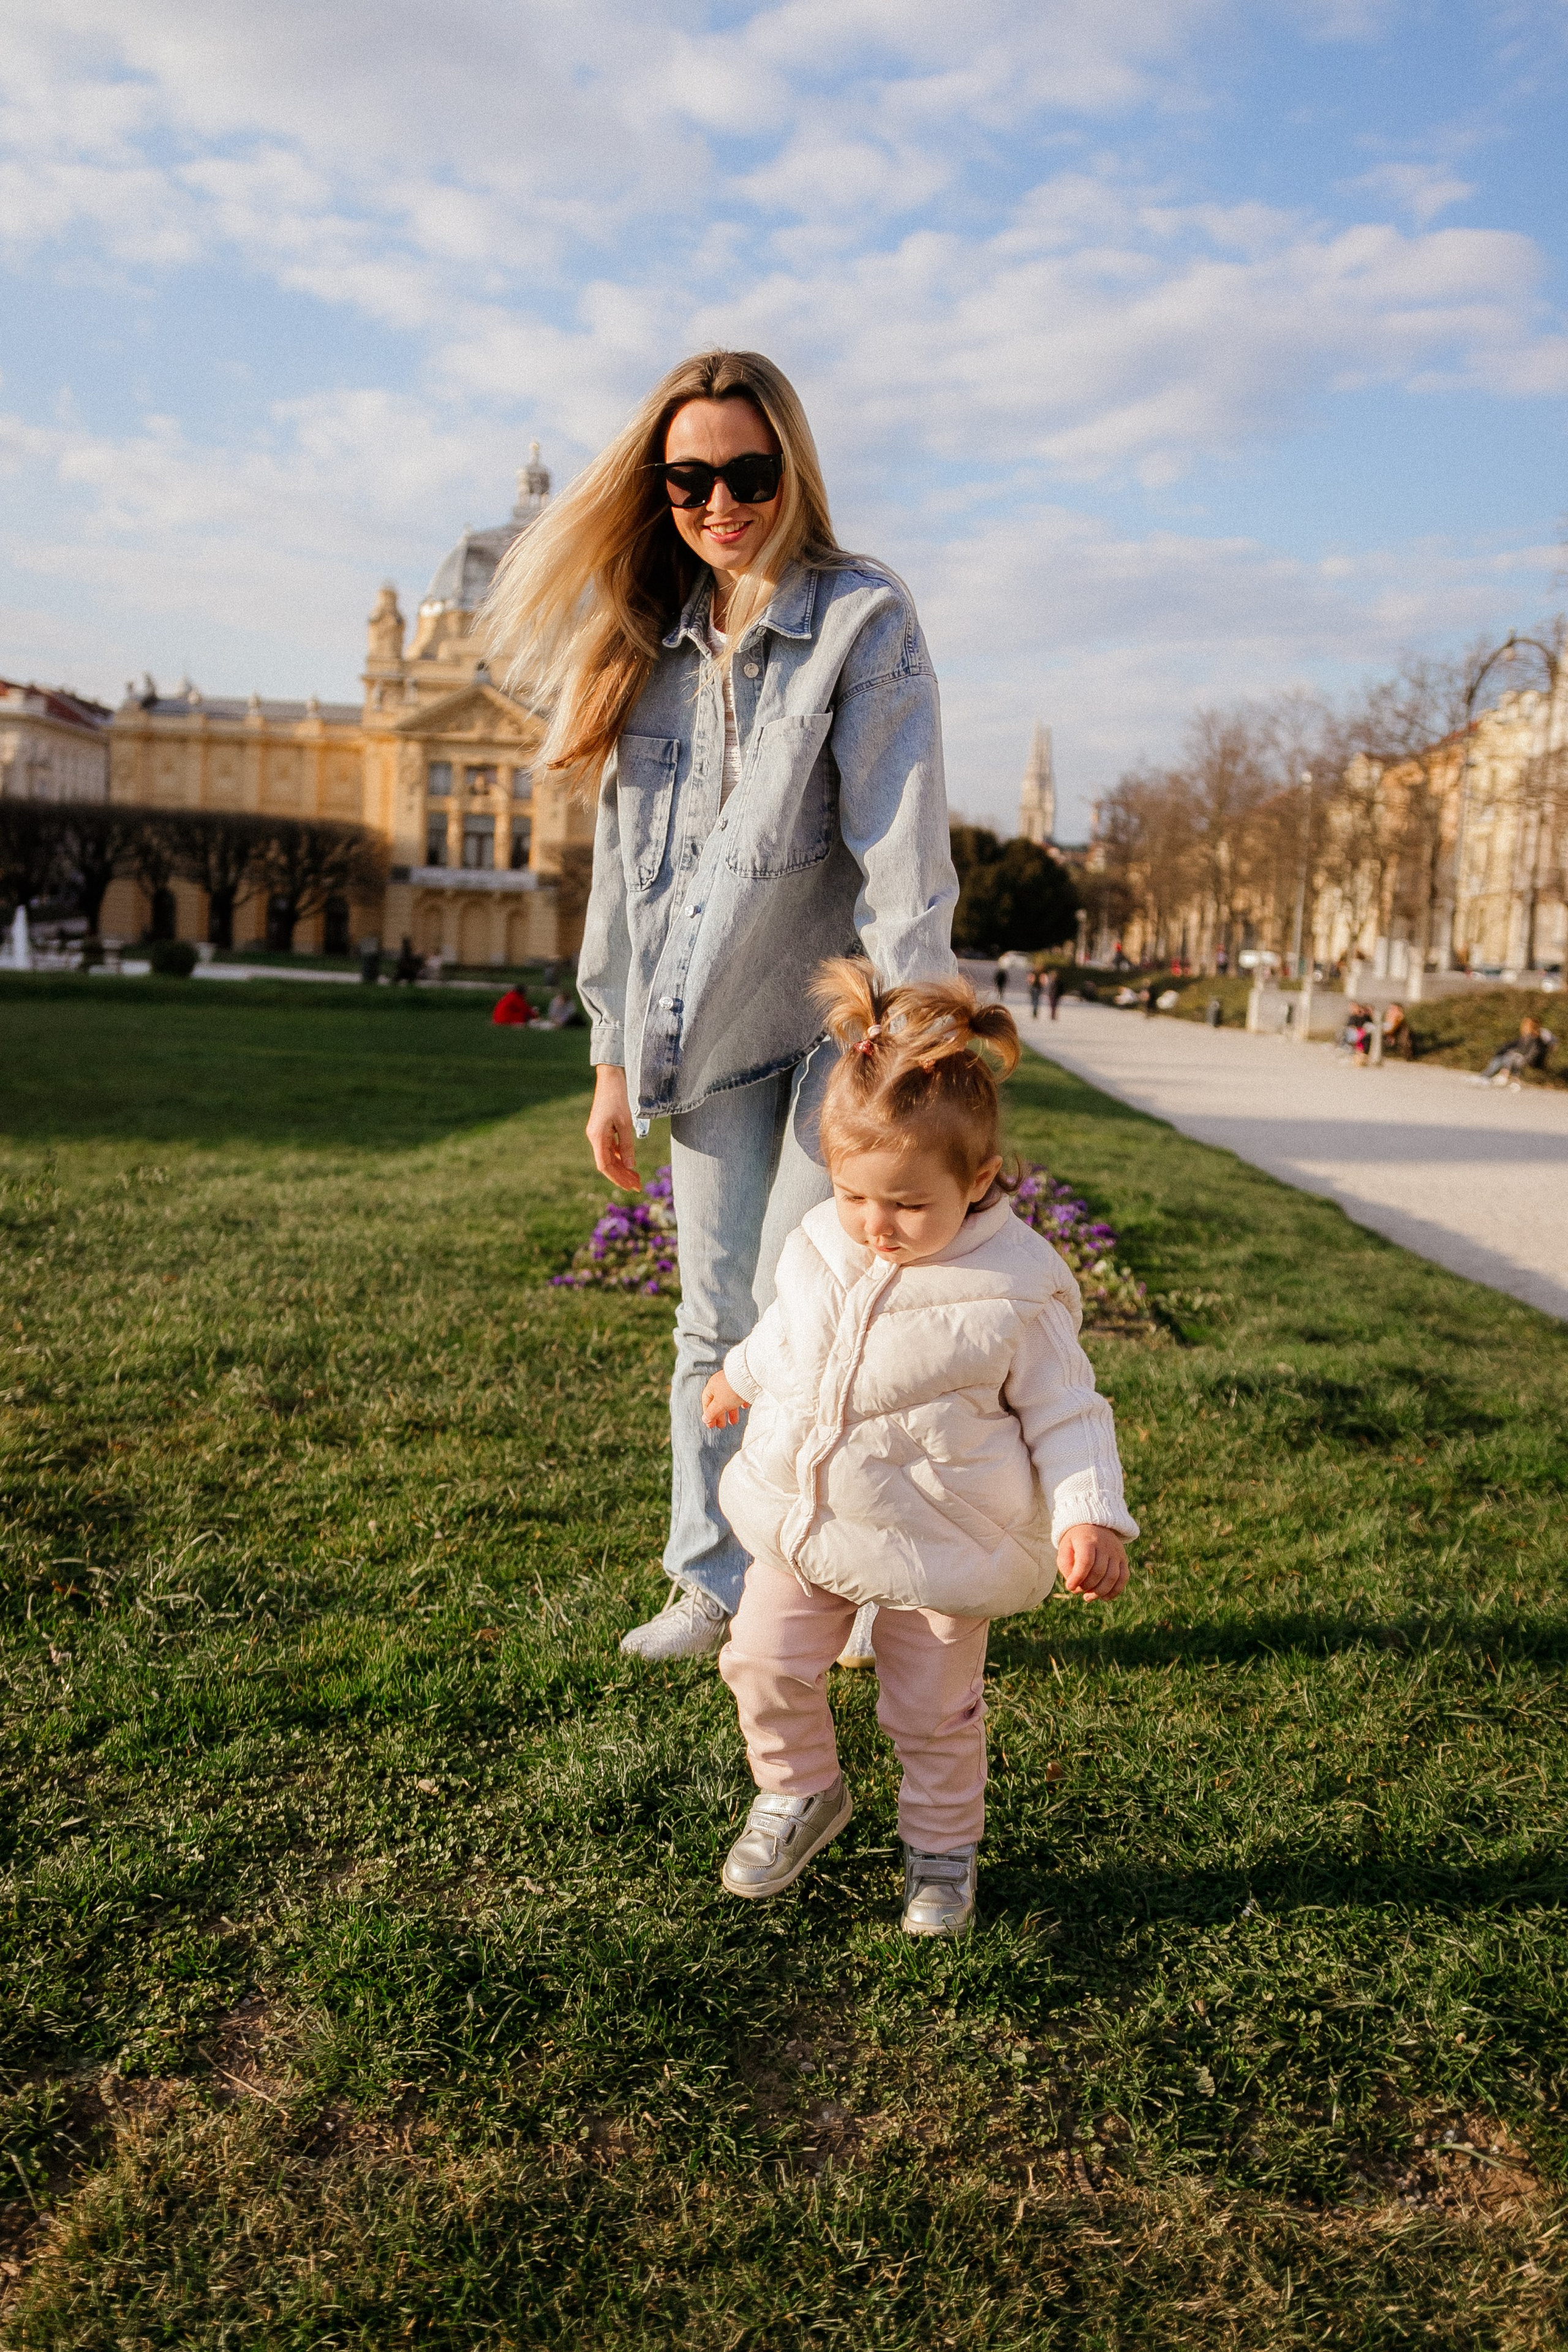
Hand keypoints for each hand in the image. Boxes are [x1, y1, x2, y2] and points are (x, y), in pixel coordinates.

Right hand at [586, 1064, 639, 1191]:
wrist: (611, 1077)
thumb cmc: (619, 1097)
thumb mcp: (626, 1122)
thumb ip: (627, 1145)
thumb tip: (630, 1166)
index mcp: (597, 1136)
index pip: (605, 1166)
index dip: (618, 1178)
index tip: (631, 1186)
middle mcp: (594, 1136)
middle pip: (607, 1163)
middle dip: (622, 1175)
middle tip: (638, 1185)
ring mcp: (597, 1133)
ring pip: (608, 1156)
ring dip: (622, 1167)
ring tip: (636, 1177)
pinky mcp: (602, 1128)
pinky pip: (609, 1147)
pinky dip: (619, 1156)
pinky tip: (629, 1162)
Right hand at [702, 1371, 746, 1428]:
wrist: (749, 1377)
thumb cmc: (731, 1389)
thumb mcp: (719, 1404)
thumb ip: (712, 1413)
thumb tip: (705, 1419)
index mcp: (712, 1386)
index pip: (706, 1402)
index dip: (708, 1414)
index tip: (711, 1424)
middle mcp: (721, 1383)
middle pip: (718, 1402)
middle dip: (720, 1415)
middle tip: (721, 1426)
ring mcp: (733, 1382)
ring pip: (730, 1399)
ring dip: (731, 1412)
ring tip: (734, 1422)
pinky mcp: (744, 1383)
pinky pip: (740, 1394)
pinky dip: (740, 1402)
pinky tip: (744, 1407)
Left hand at [1056, 1523, 1128, 1601]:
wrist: (1094, 1525)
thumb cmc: (1076, 1541)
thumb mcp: (1065, 1548)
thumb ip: (1066, 1565)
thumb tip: (1074, 1585)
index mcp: (1088, 1540)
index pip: (1085, 1561)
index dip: (1077, 1577)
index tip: (1069, 1586)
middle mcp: (1105, 1545)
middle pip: (1099, 1571)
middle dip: (1087, 1586)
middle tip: (1077, 1591)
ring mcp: (1116, 1552)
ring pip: (1112, 1577)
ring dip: (1099, 1592)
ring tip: (1087, 1597)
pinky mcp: (1123, 1559)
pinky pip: (1124, 1578)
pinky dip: (1115, 1591)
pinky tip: (1104, 1597)